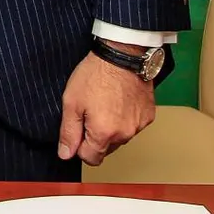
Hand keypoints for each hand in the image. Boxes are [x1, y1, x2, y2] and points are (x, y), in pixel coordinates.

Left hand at [57, 47, 156, 165]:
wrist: (121, 55)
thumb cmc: (95, 74)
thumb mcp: (72, 102)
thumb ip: (69, 132)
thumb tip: (66, 154)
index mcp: (104, 133)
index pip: (91, 158)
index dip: (80, 146)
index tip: (78, 129)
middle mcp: (125, 134)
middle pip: (106, 149)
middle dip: (95, 136)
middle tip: (90, 111)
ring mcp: (139, 125)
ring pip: (120, 138)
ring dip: (111, 128)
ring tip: (104, 103)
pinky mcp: (148, 116)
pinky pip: (133, 126)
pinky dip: (125, 118)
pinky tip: (118, 101)